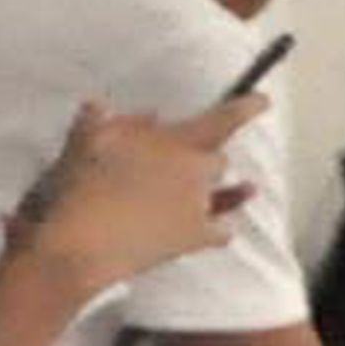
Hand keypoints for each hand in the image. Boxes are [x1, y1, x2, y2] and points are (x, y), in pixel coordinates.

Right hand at [24, 78, 263, 291]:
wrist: (81, 245)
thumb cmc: (80, 187)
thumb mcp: (86, 140)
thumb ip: (100, 119)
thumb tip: (105, 106)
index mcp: (175, 142)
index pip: (223, 119)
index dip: (246, 108)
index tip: (264, 101)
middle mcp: (194, 172)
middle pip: (217, 159)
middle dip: (202, 158)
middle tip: (178, 163)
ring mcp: (197, 207)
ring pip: (218, 193)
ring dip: (212, 190)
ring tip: (201, 192)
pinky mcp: (192, 239)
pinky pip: (221, 231)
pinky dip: (216, 227)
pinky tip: (211, 228)